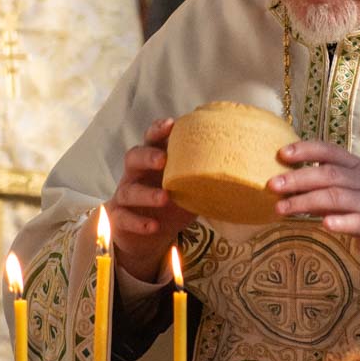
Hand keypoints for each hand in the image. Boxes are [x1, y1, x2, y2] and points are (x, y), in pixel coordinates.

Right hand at [109, 118, 196, 280]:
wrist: (147, 235)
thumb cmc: (170, 203)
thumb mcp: (189, 188)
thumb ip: (205, 175)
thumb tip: (240, 164)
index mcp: (153, 161)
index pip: (152, 139)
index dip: (158, 130)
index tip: (171, 124)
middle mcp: (136, 174)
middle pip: (134, 157)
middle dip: (148, 156)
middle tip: (163, 160)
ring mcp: (125, 196)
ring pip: (129, 190)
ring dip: (147, 193)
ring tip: (164, 198)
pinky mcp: (119, 219)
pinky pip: (124, 218)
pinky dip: (138, 222)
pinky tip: (153, 226)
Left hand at [271, 141, 359, 283]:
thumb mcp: (347, 187)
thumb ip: (321, 182)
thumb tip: (283, 181)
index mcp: (354, 166)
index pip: (329, 150)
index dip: (305, 150)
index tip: (281, 154)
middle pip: (328, 174)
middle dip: (298, 178)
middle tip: (271, 185)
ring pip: (337, 197)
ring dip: (306, 202)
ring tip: (282, 209)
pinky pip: (357, 221)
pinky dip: (340, 221)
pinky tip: (324, 224)